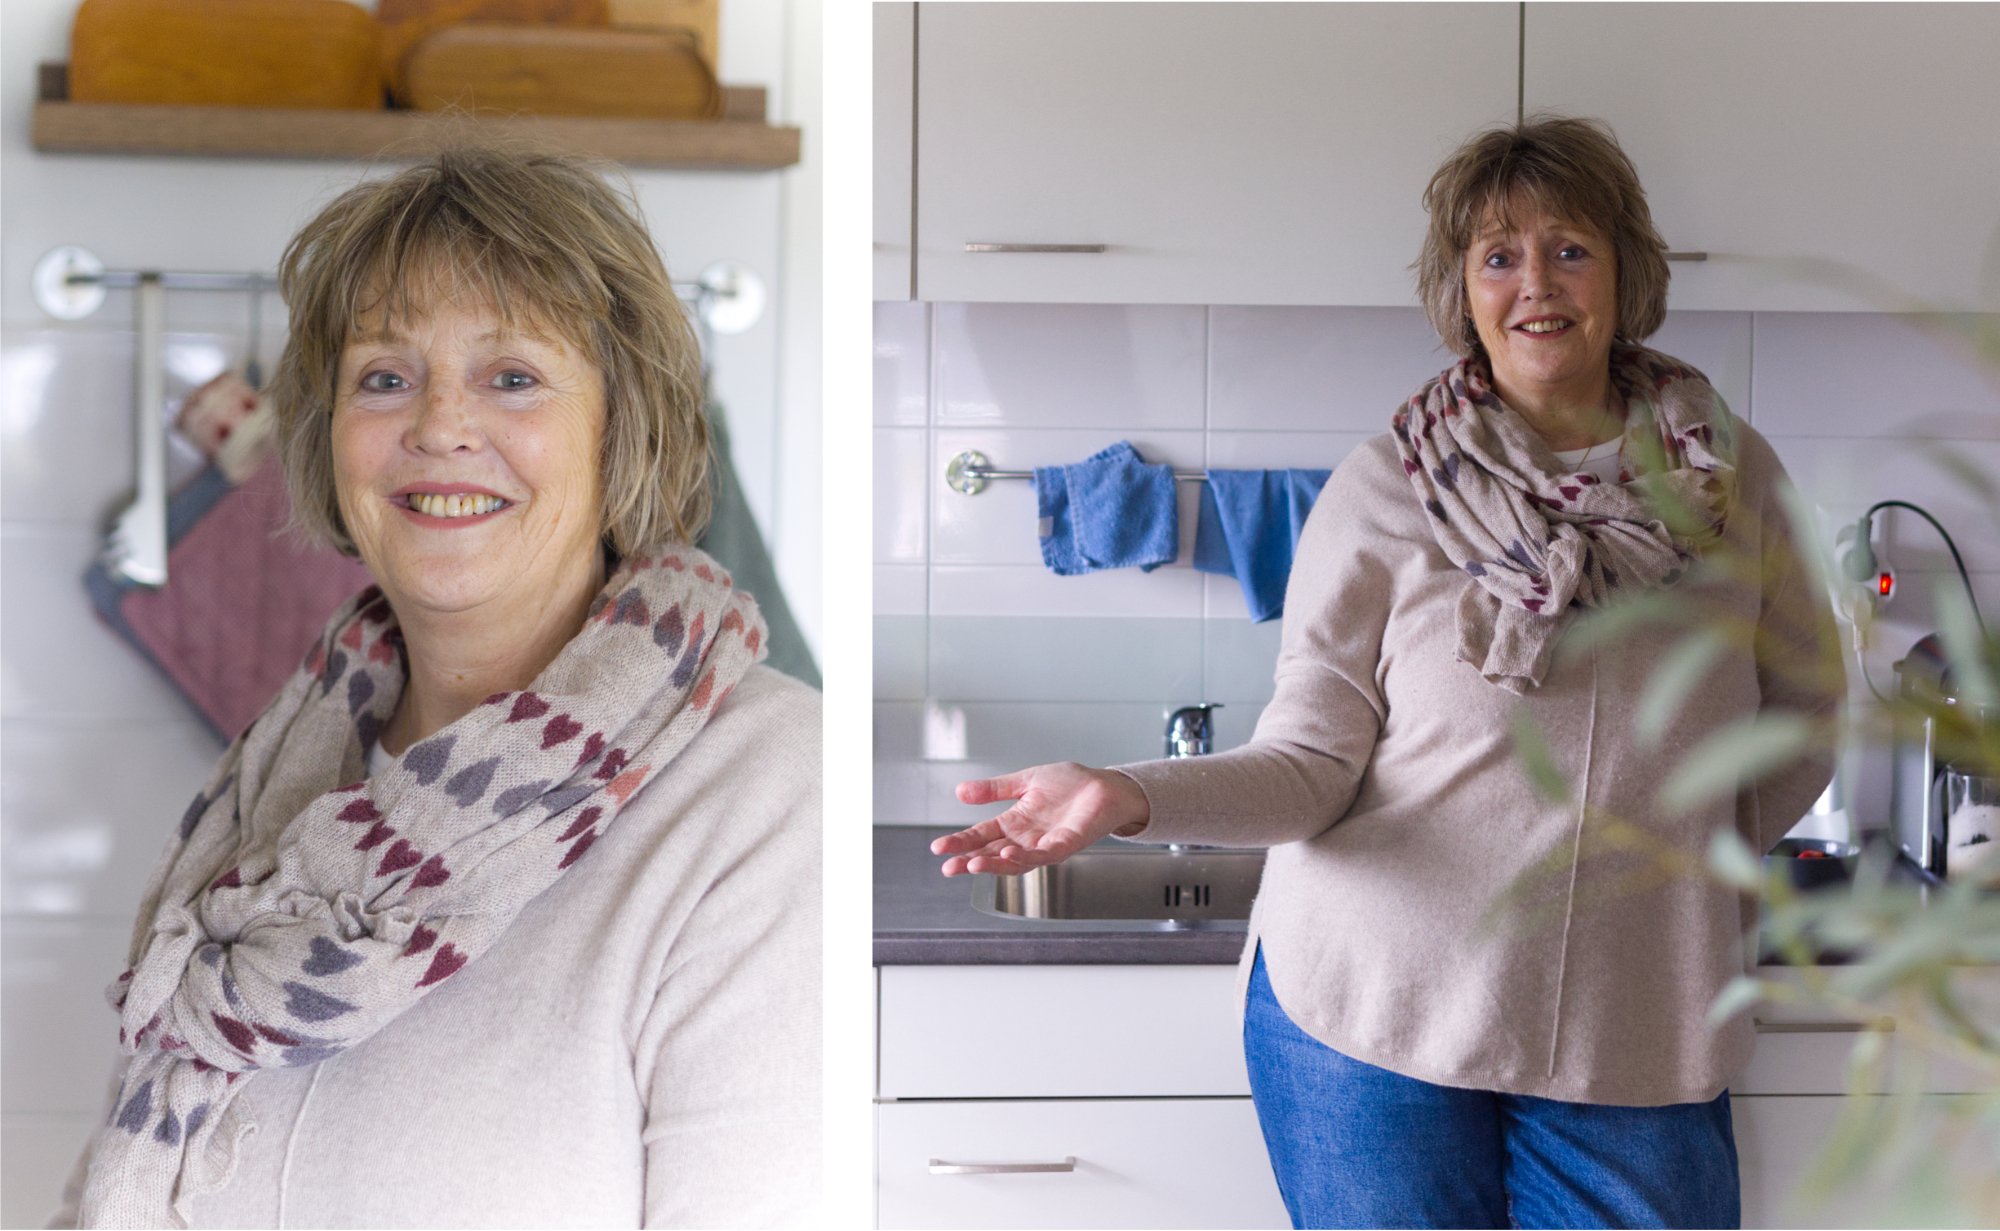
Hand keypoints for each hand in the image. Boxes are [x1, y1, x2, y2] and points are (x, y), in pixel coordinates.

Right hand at [932, 762, 1150, 875]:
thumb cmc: (1069, 784)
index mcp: (1014, 823)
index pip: (982, 836)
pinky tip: (1007, 855)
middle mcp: (1026, 839)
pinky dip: (1024, 857)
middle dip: (969, 861)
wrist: (1104, 785)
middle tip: (948, 867)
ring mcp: (1045, 844)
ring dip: (993, 865)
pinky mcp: (1065, 845)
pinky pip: (1042, 856)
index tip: (939, 849)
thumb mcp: (1024, 781)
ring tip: (972, 864)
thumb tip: (959, 791)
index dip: (961, 843)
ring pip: (1014, 862)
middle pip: (992, 854)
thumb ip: (994, 789)